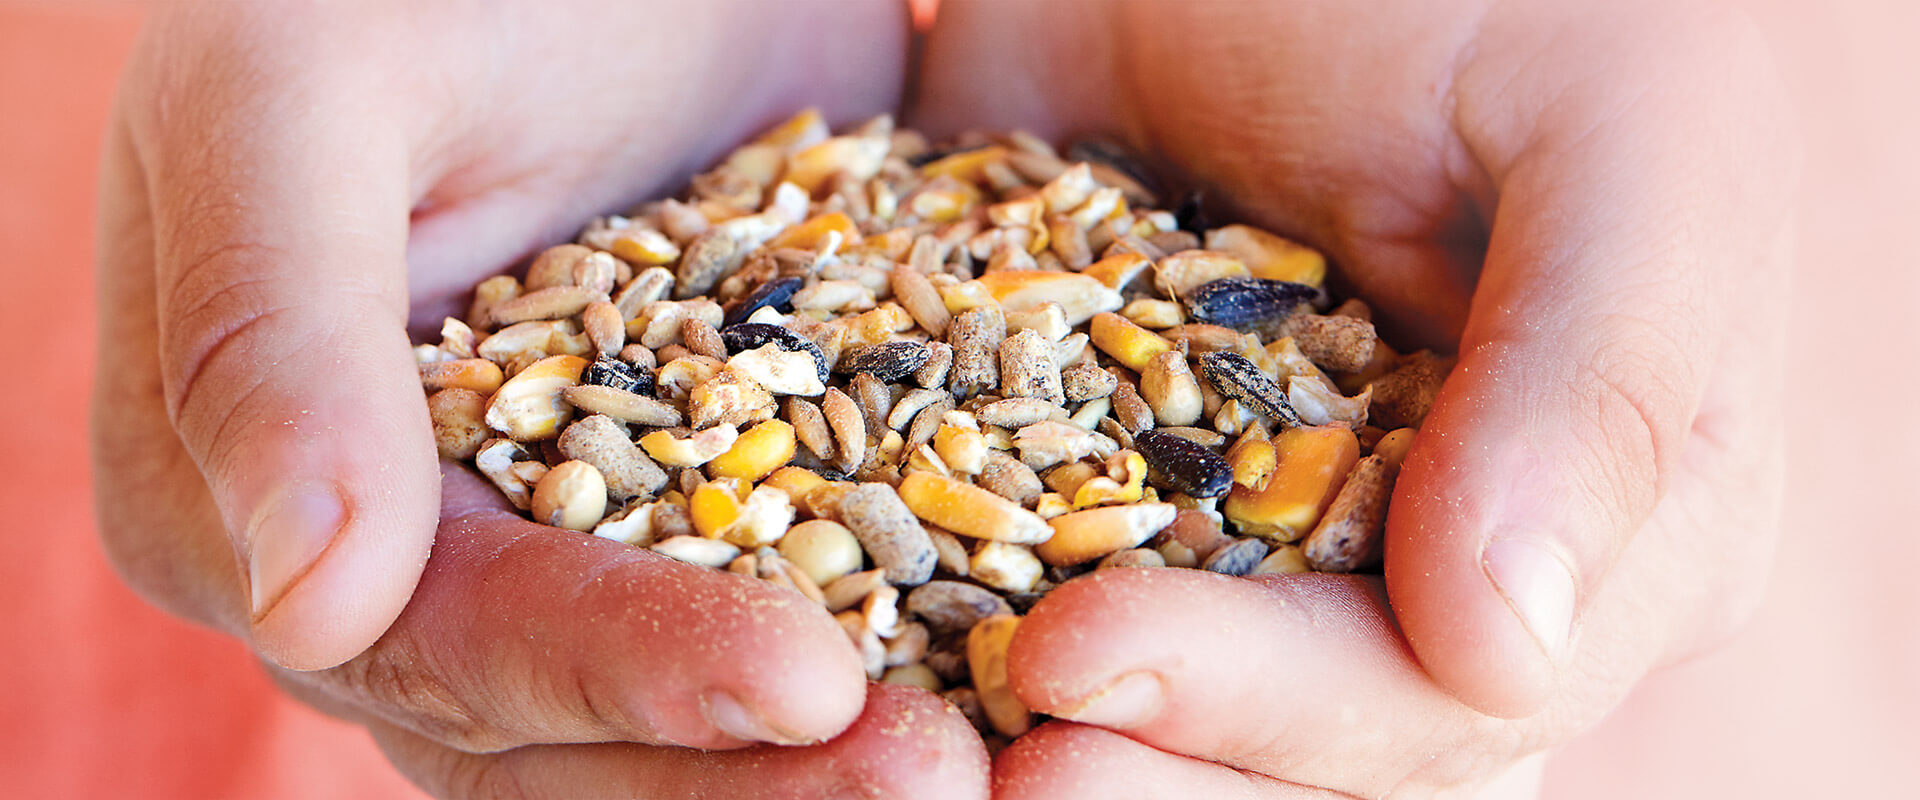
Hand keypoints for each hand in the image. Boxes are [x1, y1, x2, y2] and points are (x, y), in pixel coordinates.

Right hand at [93, 1, 984, 795]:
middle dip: (747, 770)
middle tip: (944, 780)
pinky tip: (1022, 671)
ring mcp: (557, 536)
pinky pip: (795, 593)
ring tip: (1002, 762)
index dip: (612, 673)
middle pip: (564, 729)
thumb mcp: (300, 91)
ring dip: (834, 752)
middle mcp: (398, 556)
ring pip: (686, 706)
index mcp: (239, 497)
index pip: (434, 639)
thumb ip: (267, 328)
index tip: (804, 681)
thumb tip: (300, 599)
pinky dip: (900, 638)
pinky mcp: (701, 492)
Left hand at [916, 0, 1793, 794]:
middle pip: (1311, 765)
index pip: (1448, 705)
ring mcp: (1278, 549)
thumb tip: (1507, 648)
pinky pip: (1062, 599)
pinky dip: (971, 636)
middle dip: (1155, 772)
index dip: (1272, 713)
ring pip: (1188, 735)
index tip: (1085, 655)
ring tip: (924, 747)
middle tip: (996, 761)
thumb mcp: (1614, 137)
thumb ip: (1598, 382)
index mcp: (1609, 537)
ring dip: (1070, 759)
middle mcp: (1447, 582)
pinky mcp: (1130, 496)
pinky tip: (884, 661)